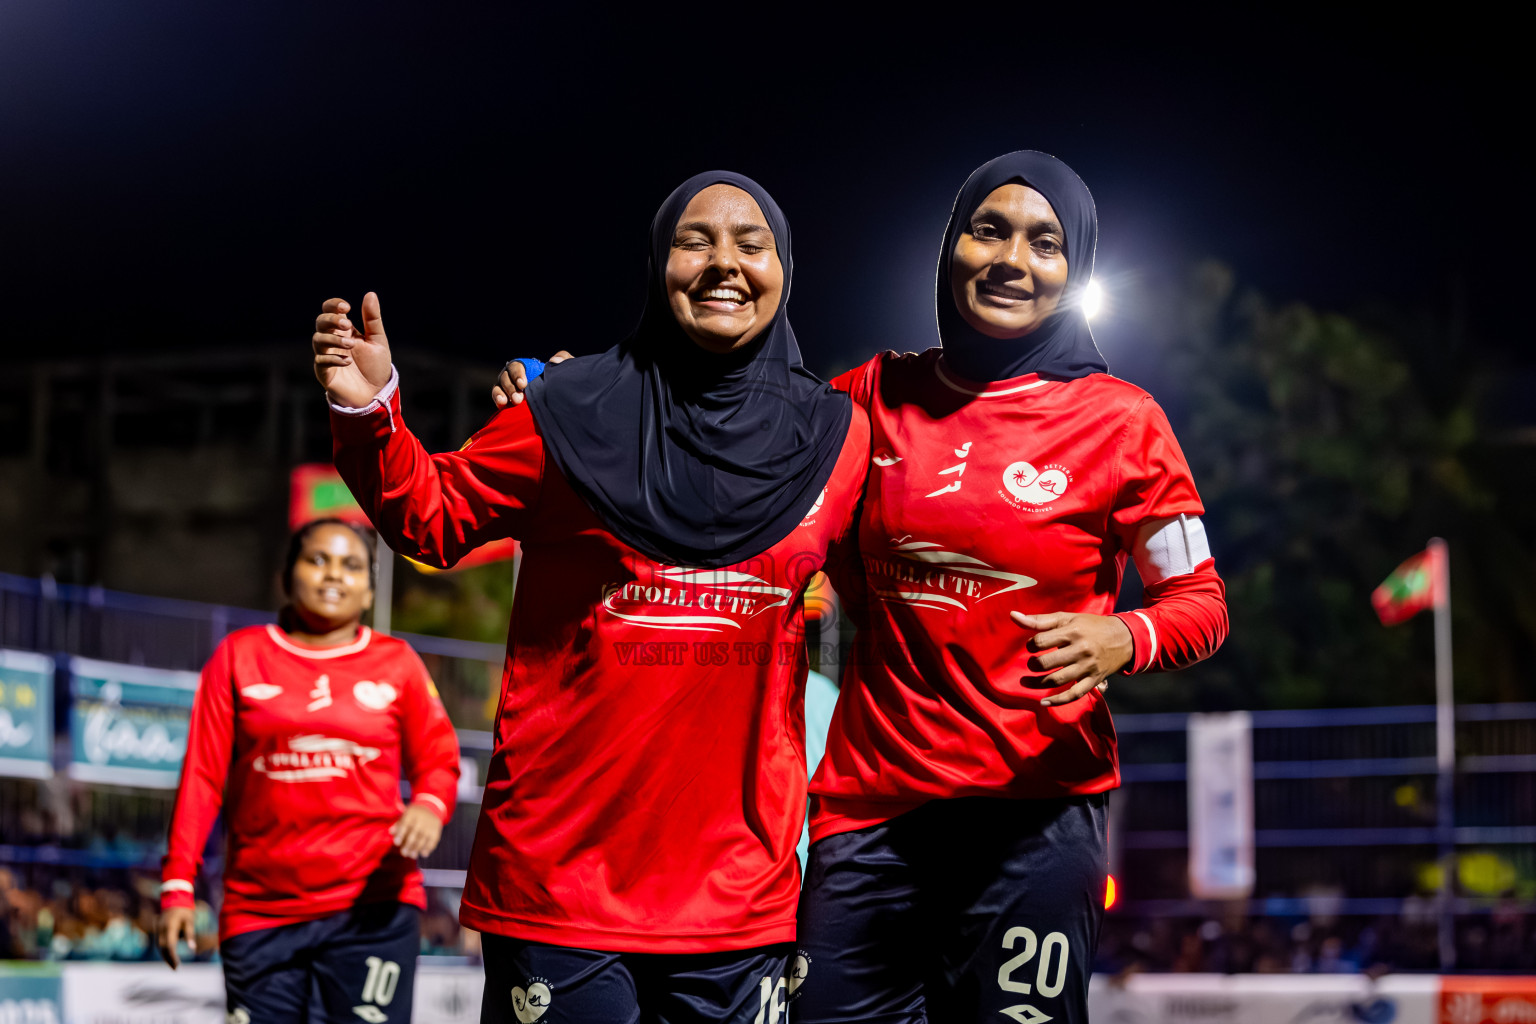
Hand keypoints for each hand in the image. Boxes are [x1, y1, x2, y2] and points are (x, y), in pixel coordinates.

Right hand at [157, 905, 196, 968]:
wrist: (175, 898)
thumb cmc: (185, 911)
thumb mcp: (190, 921)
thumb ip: (190, 935)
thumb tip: (192, 949)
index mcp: (169, 927)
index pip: (169, 946)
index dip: (172, 957)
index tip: (177, 965)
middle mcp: (161, 929)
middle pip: (162, 948)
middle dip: (168, 959)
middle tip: (175, 968)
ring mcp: (158, 928)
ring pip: (159, 946)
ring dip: (165, 955)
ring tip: (173, 964)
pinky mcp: (158, 929)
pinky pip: (159, 942)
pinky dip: (163, 949)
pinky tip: (169, 955)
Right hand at [313, 292, 394, 406]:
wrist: (376, 393)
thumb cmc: (375, 366)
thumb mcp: (377, 340)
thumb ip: (372, 319)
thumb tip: (370, 294)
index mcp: (344, 330)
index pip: (329, 310)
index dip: (333, 305)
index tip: (347, 307)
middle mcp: (332, 341)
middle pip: (320, 322)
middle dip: (332, 320)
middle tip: (347, 324)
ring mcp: (326, 356)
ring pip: (317, 340)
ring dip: (334, 340)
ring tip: (351, 346)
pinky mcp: (325, 372)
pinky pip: (320, 361)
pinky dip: (333, 359)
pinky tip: (348, 361)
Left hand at [391, 803, 442, 858]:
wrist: (431, 808)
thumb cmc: (413, 815)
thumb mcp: (405, 815)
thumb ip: (398, 824)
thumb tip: (391, 832)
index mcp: (411, 814)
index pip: (405, 825)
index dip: (400, 834)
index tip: (396, 843)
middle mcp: (421, 819)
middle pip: (414, 834)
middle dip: (408, 845)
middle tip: (403, 853)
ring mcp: (430, 826)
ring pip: (423, 839)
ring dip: (417, 849)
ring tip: (412, 855)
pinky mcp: (436, 831)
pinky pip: (433, 841)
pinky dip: (428, 848)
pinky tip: (424, 853)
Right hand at [492, 351, 572, 407]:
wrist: (560, 401)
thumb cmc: (560, 381)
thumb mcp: (564, 369)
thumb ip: (563, 359)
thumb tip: (553, 361)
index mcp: (526, 368)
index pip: (517, 366)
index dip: (517, 374)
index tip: (523, 384)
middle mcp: (514, 376)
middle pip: (506, 376)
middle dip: (511, 387)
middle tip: (519, 398)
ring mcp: (509, 388)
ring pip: (499, 386)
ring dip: (503, 393)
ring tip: (513, 402)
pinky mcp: (507, 400)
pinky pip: (497, 397)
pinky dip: (498, 399)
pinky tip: (502, 405)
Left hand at [1010, 611, 1132, 705]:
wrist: (1123, 638)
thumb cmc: (1089, 626)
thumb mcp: (1066, 618)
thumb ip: (1039, 619)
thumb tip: (1013, 616)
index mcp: (1072, 632)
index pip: (1041, 641)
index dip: (1031, 645)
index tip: (1032, 646)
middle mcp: (1080, 650)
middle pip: (1047, 663)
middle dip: (1033, 665)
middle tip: (1031, 664)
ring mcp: (1087, 667)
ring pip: (1057, 680)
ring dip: (1037, 684)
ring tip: (1025, 682)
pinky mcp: (1093, 681)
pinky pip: (1074, 695)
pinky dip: (1058, 701)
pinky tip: (1043, 702)